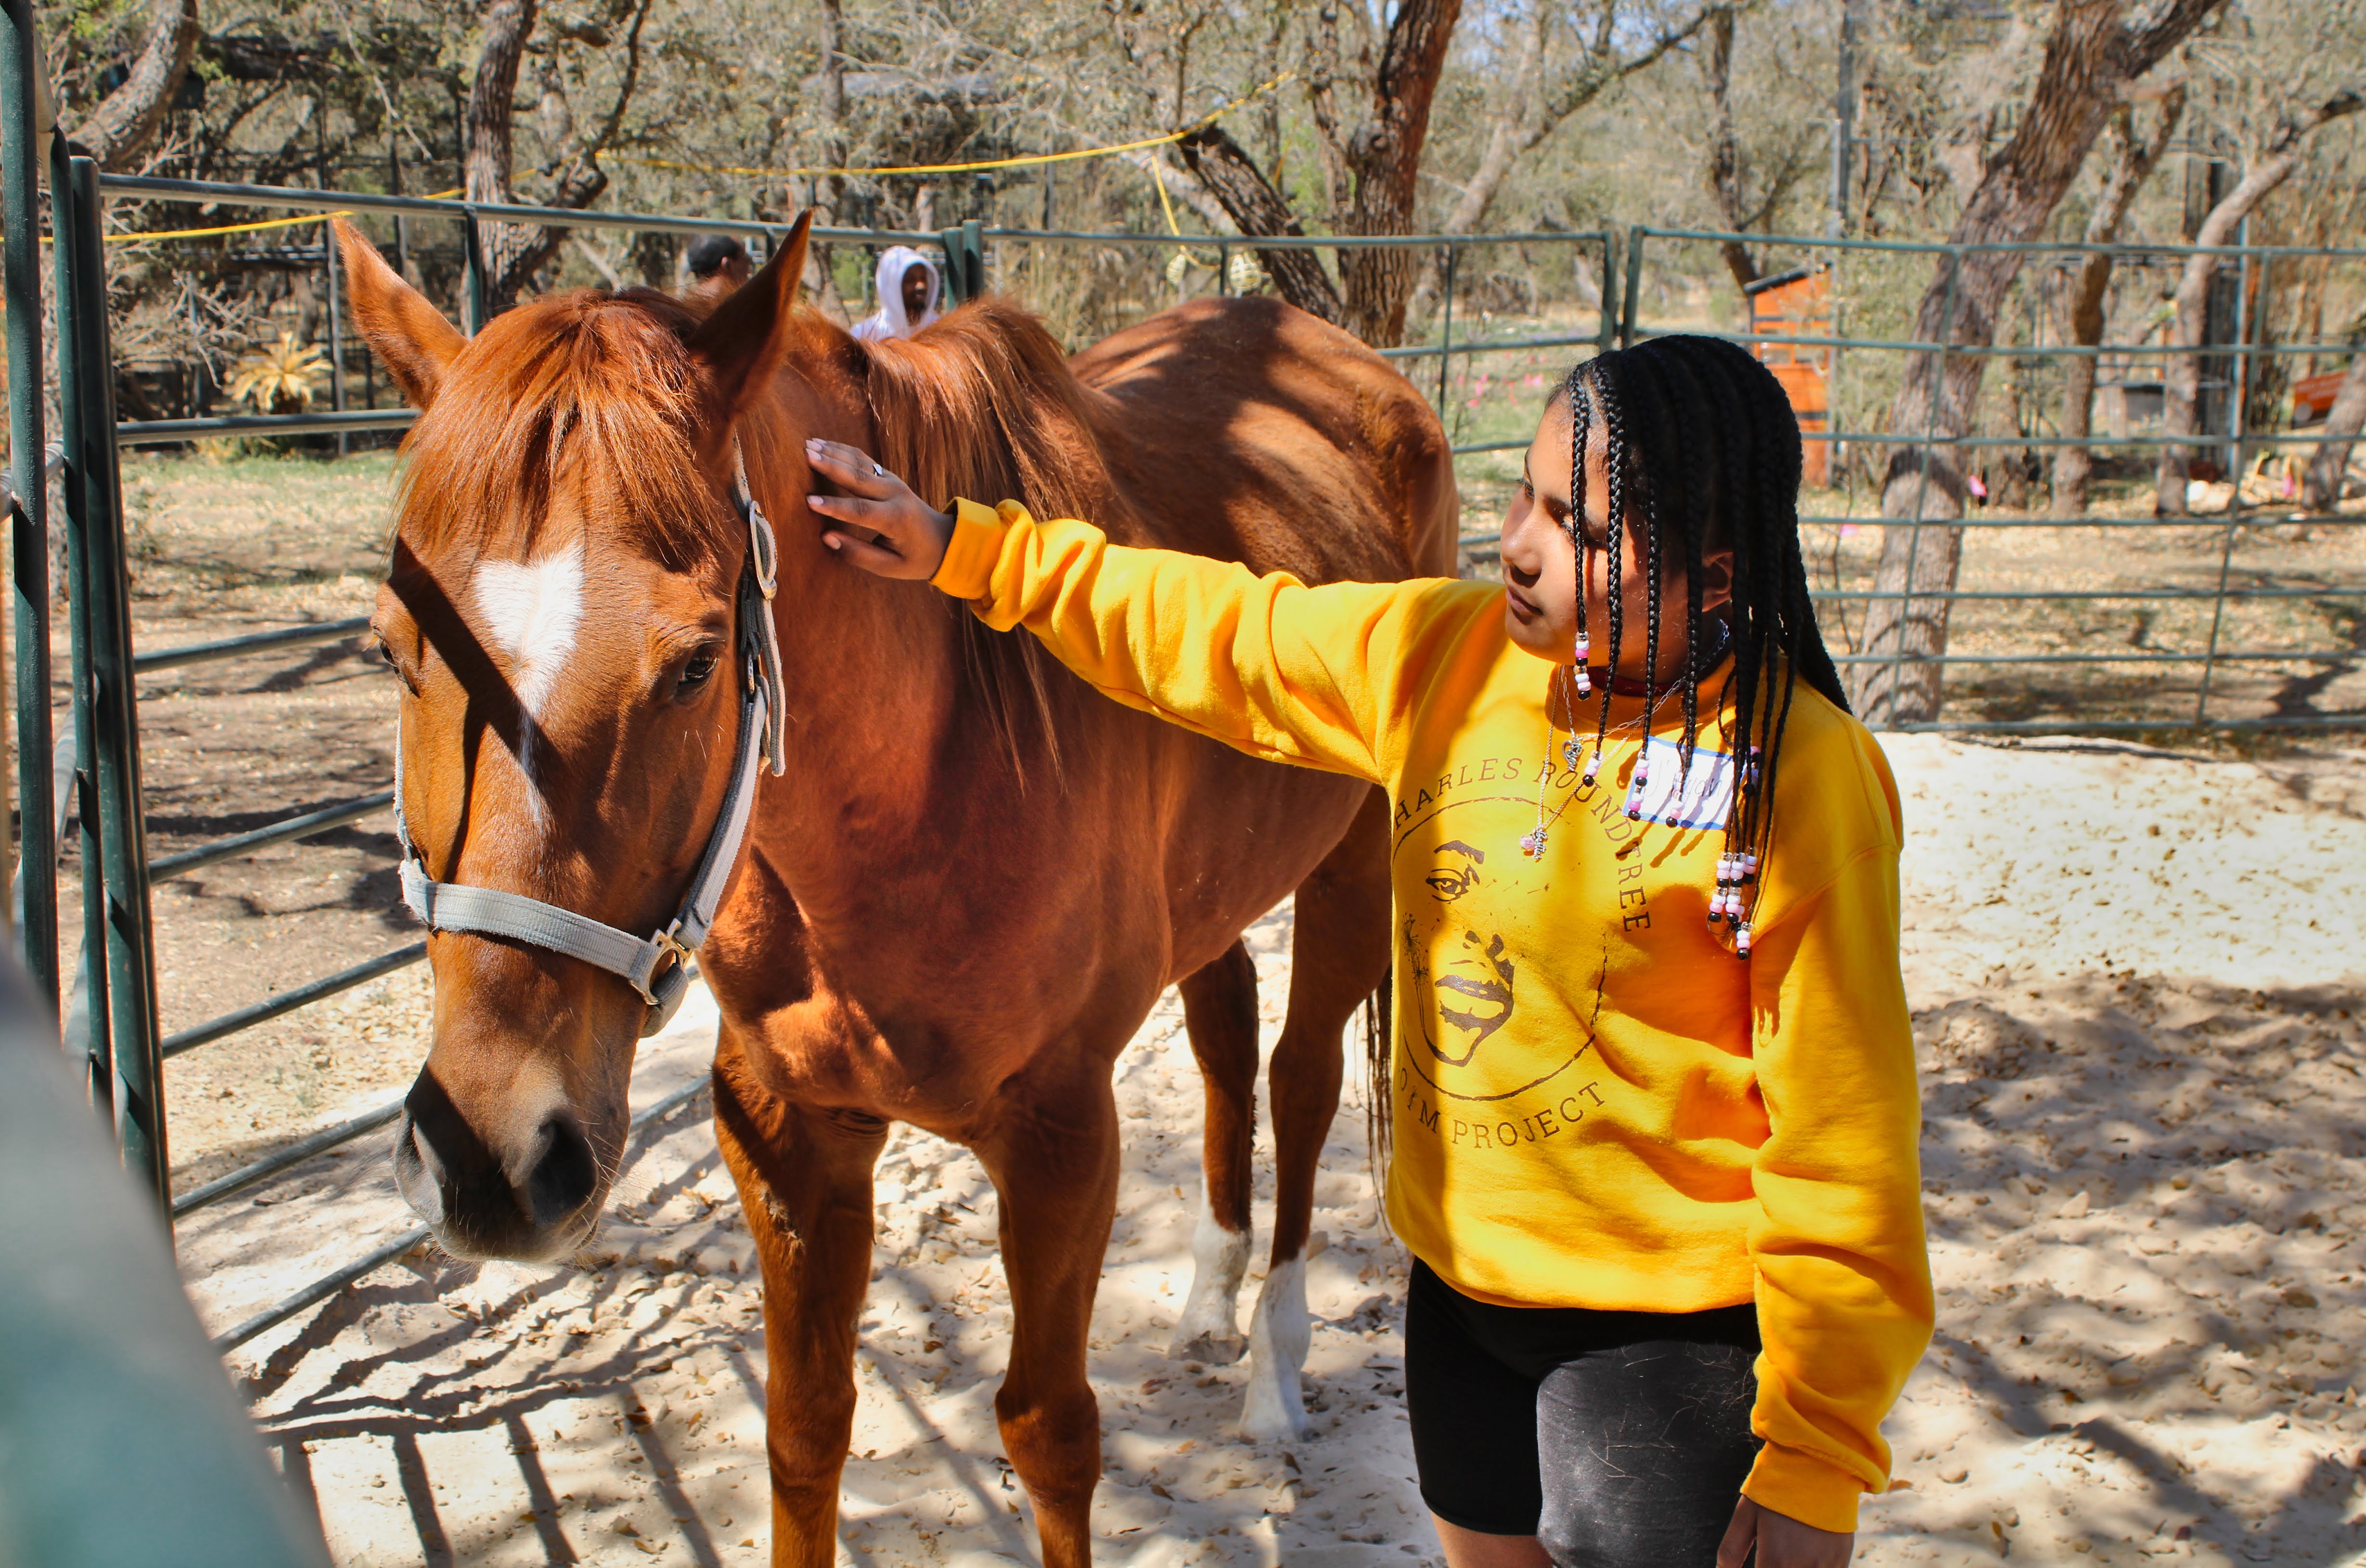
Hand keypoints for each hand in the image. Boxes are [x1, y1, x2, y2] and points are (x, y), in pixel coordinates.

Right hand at [804, 439, 955, 580]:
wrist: (943, 539)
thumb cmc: (914, 558)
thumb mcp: (890, 566)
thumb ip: (858, 554)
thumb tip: (826, 537)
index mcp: (897, 519)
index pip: (861, 511)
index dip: (834, 506)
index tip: (809, 501)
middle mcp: (895, 495)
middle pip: (858, 477)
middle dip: (830, 466)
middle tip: (805, 454)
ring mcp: (893, 481)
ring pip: (860, 463)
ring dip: (833, 452)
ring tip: (808, 445)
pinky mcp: (888, 476)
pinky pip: (863, 459)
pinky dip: (843, 450)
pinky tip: (823, 444)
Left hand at [1716, 1496, 1853, 1567]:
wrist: (1819, 1464)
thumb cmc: (1776, 1487)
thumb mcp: (1746, 1513)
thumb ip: (1731, 1549)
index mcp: (1776, 1560)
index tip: (1758, 1564)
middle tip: (1771, 1556)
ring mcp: (1826, 1566)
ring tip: (1786, 1552)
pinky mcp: (1841, 1560)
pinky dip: (1811, 1567)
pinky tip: (1803, 1553)